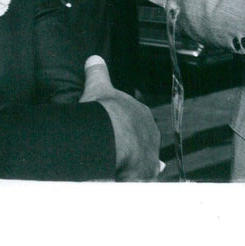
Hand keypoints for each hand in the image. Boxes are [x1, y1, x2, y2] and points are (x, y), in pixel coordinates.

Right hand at [80, 56, 160, 180]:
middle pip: (142, 144)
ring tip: (121, 175)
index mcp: (142, 115)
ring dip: (134, 169)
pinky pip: (140, 181)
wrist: (110, 135)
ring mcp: (150, 155)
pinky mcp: (144, 174)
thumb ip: (98, 73)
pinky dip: (134, 184)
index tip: (122, 135)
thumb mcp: (99, 88)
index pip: (138, 123)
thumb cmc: (104, 111)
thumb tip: (94, 58)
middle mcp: (150, 135)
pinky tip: (125, 187)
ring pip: (143, 164)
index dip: (128, 129)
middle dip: (133, 150)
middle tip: (118, 157)